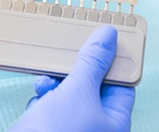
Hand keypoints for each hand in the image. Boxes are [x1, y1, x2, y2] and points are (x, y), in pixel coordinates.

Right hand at [9, 25, 134, 131]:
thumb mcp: (77, 92)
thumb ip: (93, 62)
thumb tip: (109, 35)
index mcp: (114, 122)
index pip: (121, 82)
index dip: (112, 60)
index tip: (101, 38)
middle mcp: (96, 126)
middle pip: (91, 84)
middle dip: (76, 71)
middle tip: (67, 55)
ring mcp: (73, 128)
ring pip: (69, 92)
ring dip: (55, 83)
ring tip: (46, 84)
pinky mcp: (51, 128)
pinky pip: (52, 104)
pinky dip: (44, 97)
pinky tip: (37, 100)